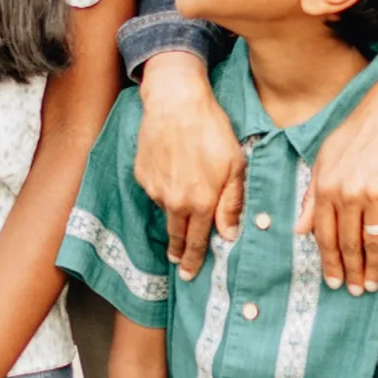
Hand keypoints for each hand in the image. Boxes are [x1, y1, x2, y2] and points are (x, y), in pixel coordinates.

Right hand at [135, 53, 245, 279]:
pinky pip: (154, 189)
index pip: (197, 242)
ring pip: (166, 209)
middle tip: (179, 262)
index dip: (194, 260)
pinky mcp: (142, 174)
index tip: (189, 275)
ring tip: (182, 194)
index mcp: (201, 203)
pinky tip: (172, 169)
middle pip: (176, 234)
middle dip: (179, 251)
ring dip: (173, 210)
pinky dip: (163, 186)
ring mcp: (155, 188)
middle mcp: (175, 202)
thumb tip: (230, 233)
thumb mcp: (235, 166)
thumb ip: (232, 203)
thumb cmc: (211, 130)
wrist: (176, 103)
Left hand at [300, 67, 377, 292]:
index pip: (323, 234)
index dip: (328, 262)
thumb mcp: (324, 158)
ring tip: (373, 286)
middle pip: (348, 243)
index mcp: (325, 185)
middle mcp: (347, 192)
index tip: (333, 282)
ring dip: (373, 268)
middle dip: (351, 271)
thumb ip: (311, 195)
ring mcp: (375, 193)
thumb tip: (298, 229)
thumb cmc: (356, 133)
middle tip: (355, 291)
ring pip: (372, 241)